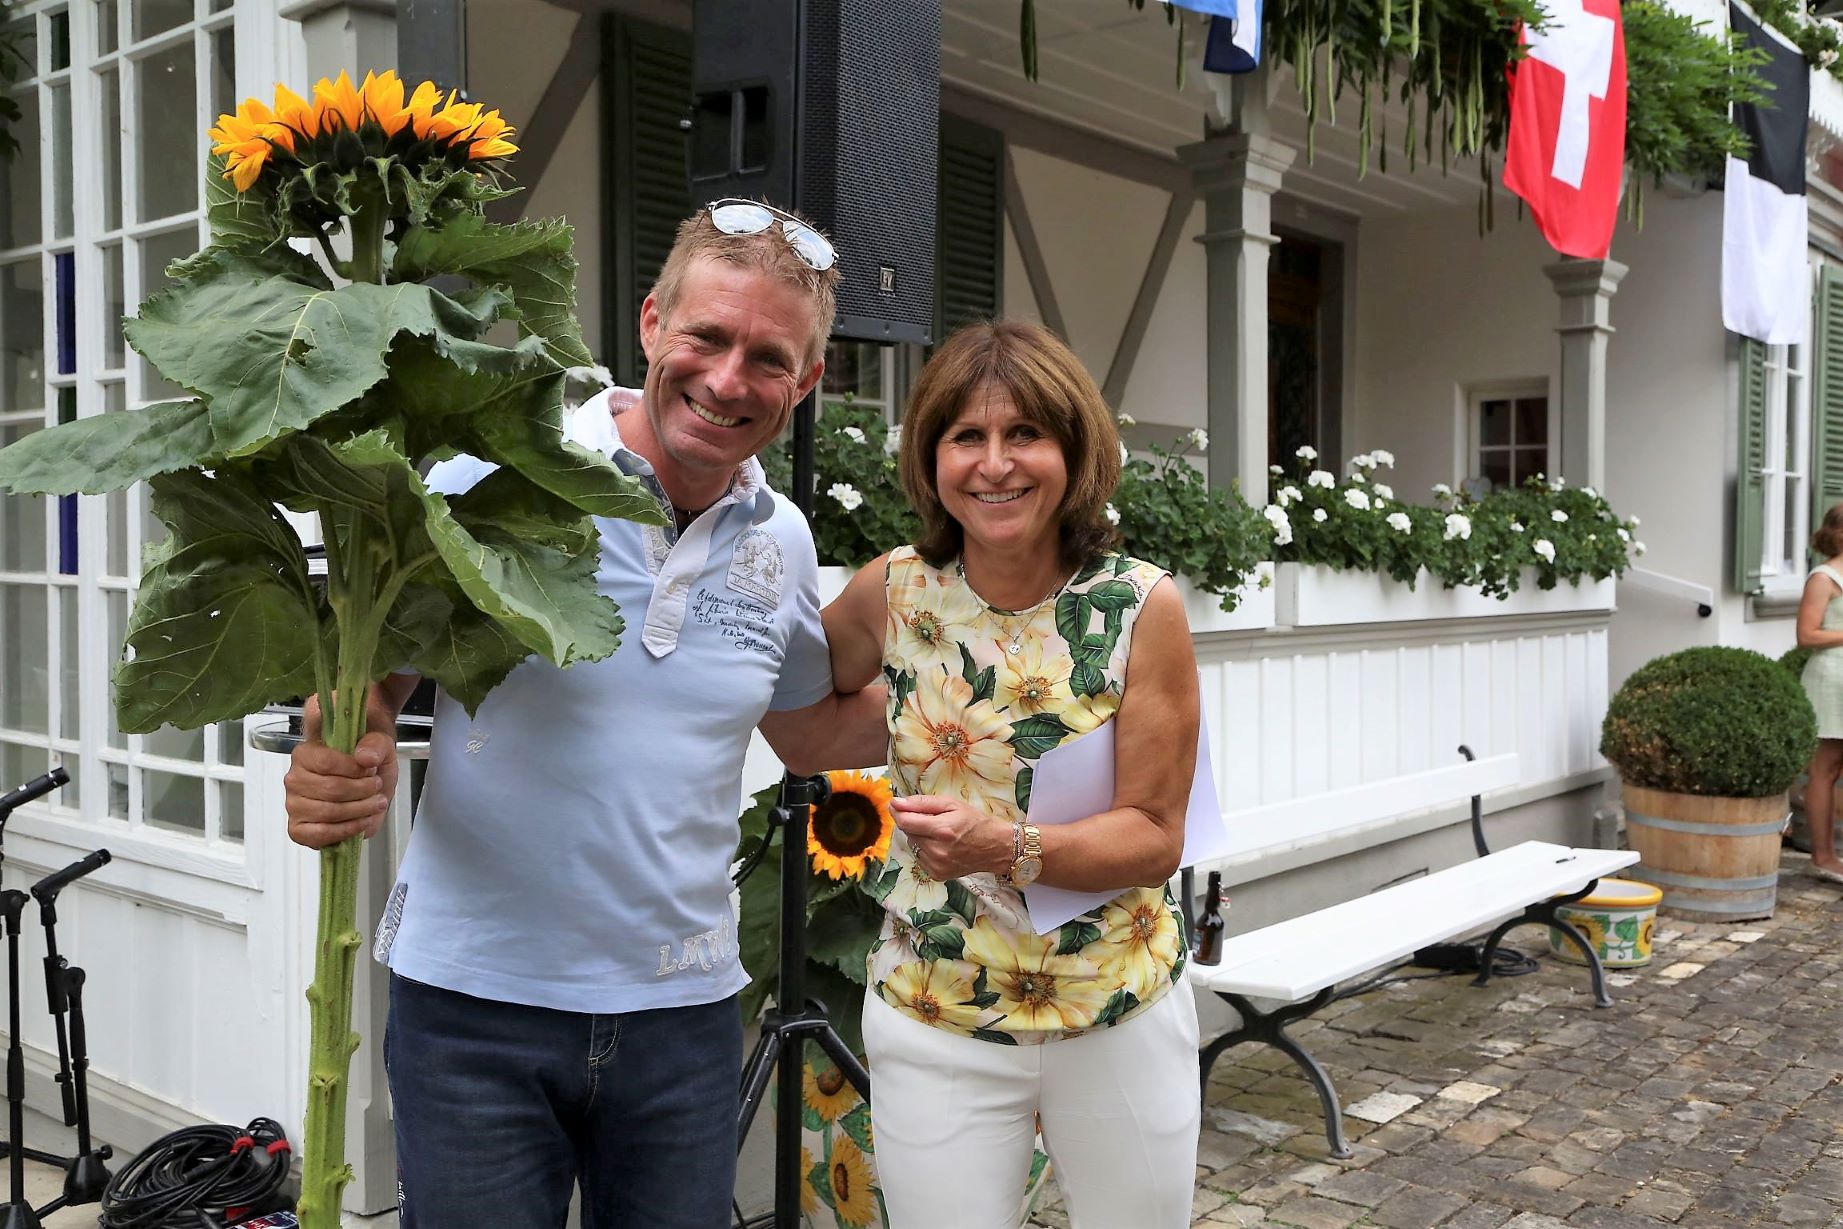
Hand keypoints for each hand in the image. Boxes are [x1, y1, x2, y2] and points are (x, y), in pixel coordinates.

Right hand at [283, 693, 399, 848]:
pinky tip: (363, 821)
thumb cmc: (366, 764)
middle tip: (377, 787)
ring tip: (376, 803)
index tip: (371, 770)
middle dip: (362, 790)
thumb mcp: (378, 745)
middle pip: (331, 789)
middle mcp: (294, 780)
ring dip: (360, 810)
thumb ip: (374, 744)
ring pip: (329, 812)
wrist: (367, 784)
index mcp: (305, 754)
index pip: (326, 763)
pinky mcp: (299, 829)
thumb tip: (365, 757)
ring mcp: (294, 806)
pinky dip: (347, 830)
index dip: (355, 770)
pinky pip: (321, 834)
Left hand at [890, 795, 1013, 881]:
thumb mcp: (952, 804)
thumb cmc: (976, 822)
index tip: (896, 804)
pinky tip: (940, 846)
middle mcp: (937, 851)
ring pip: (913, 846)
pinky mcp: (937, 875)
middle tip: (931, 818)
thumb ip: (922, 803)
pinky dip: (925, 850)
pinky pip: (920, 858)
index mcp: (942, 830)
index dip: (897, 811)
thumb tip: (896, 803)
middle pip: (908, 833)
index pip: (905, 822)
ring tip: (938, 833)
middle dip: (913, 822)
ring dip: (919, 837)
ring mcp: (937, 866)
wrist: (997, 848)